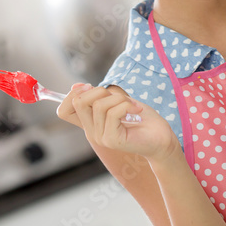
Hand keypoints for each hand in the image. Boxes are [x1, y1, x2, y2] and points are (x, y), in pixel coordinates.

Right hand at [57, 84, 178, 160]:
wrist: (161, 138)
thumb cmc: (142, 119)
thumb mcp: (118, 101)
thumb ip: (99, 96)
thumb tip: (76, 85)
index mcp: (90, 123)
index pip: (63, 111)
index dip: (73, 94)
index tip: (91, 88)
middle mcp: (91, 132)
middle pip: (78, 102)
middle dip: (100, 91)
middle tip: (120, 97)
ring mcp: (100, 137)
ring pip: (99, 105)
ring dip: (119, 99)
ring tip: (133, 106)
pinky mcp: (112, 140)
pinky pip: (113, 113)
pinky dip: (127, 106)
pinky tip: (137, 111)